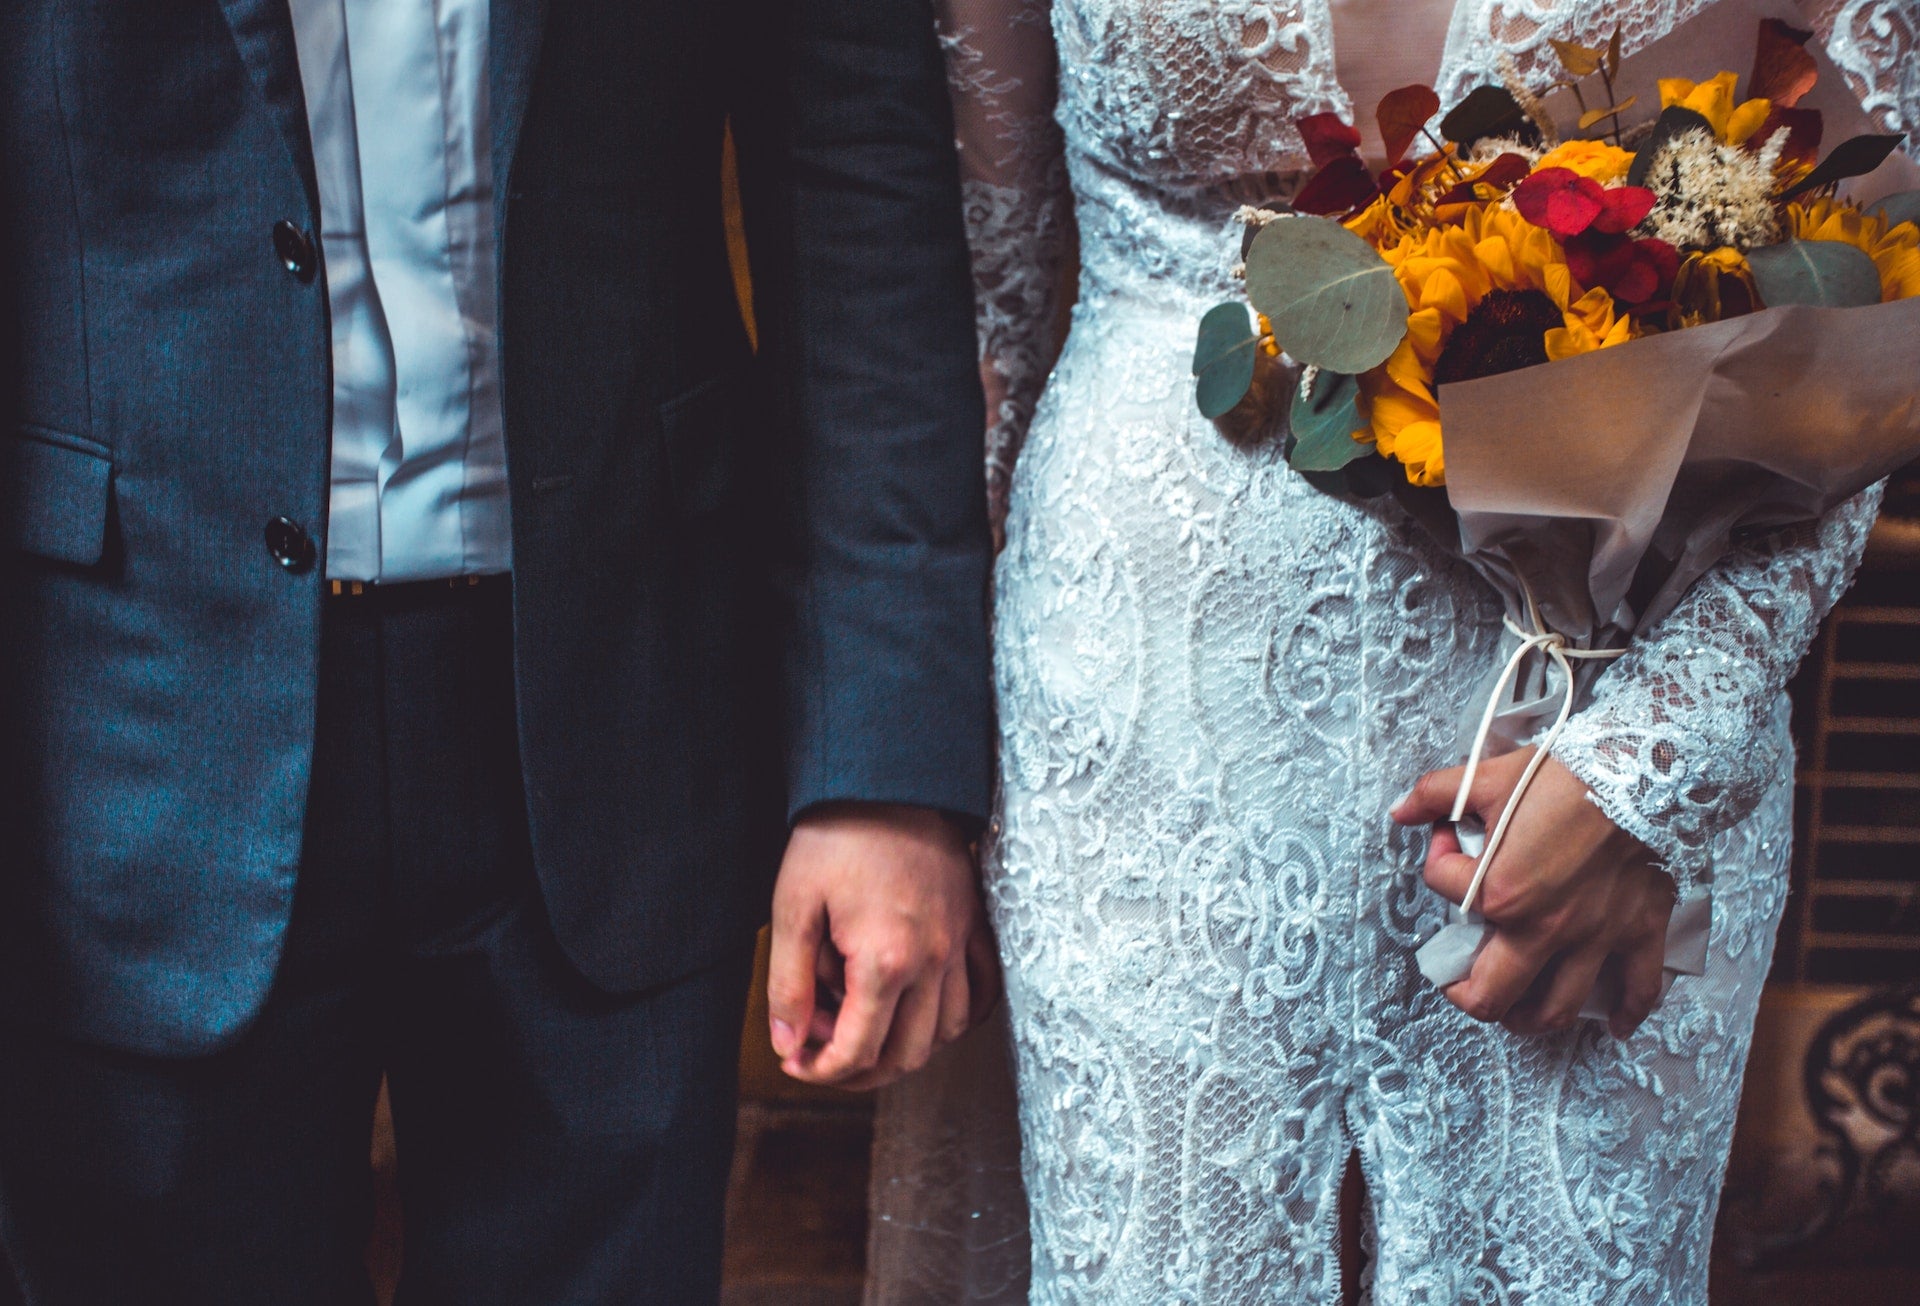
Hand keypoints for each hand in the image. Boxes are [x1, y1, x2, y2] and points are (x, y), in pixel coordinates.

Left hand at [767, 802, 999, 1089]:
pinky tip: (923, 1012)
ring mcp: (960, 944)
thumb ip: (788, 986)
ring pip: (946, 1033)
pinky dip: (954, 1018)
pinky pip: (980, 994)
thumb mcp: (793, 909)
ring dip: (905, 1048)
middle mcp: (933, 962)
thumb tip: (788, 1047)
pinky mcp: (974, 925)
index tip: (795, 1062)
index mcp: (884, 961)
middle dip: (859, 1070)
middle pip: (906, 1055)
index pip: (858, 1050)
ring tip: (866, 1029)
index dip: (821, 1071)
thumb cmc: (834, 838)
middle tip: (822, 1051)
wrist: (887, 778)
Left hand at [1392, 748, 1676, 1038]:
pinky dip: (1628, 1012)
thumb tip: (1400, 811)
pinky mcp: (1638, 932)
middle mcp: (1543, 928)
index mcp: (1500, 893)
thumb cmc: (1563, 777)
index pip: (1442, 886)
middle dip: (1469, 996)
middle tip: (1461, 983)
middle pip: (1493, 994)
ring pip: (1559, 1007)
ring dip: (1532, 1018)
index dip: (1437, 859)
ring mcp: (1594, 937)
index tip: (1448, 839)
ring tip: (1520, 1013)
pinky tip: (1616, 1025)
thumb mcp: (1487, 778)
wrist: (1641, 771)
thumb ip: (1434, 795)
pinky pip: (1638, 988)